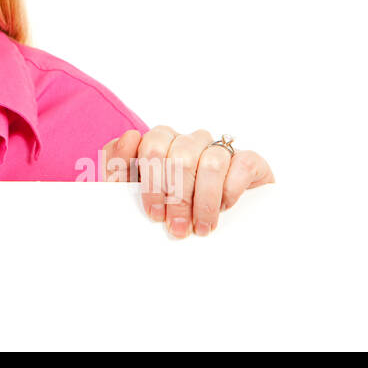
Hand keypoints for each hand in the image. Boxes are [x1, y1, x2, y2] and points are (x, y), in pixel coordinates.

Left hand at [102, 126, 273, 237]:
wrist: (216, 230)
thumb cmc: (166, 210)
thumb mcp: (133, 195)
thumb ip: (118, 169)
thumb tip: (129, 137)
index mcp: (161, 143)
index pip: (151, 146)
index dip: (151, 183)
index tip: (154, 215)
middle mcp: (190, 141)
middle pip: (181, 155)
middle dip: (177, 198)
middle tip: (177, 229)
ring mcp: (220, 149)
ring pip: (212, 161)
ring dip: (205, 201)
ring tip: (200, 228)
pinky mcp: (249, 162)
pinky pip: (242, 164)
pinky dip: (230, 190)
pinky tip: (225, 208)